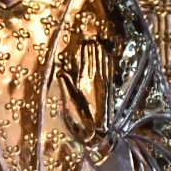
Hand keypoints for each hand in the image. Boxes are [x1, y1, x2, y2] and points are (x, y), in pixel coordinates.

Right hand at [58, 36, 117, 151]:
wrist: (100, 131)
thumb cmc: (81, 118)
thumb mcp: (70, 101)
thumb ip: (66, 86)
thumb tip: (60, 72)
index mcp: (84, 82)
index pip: (85, 63)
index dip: (85, 52)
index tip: (85, 42)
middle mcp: (95, 81)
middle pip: (95, 61)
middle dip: (93, 50)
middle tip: (92, 38)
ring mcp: (103, 85)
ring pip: (102, 65)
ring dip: (101, 54)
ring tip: (99, 44)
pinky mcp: (109, 90)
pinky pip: (109, 73)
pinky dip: (108, 64)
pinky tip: (109, 57)